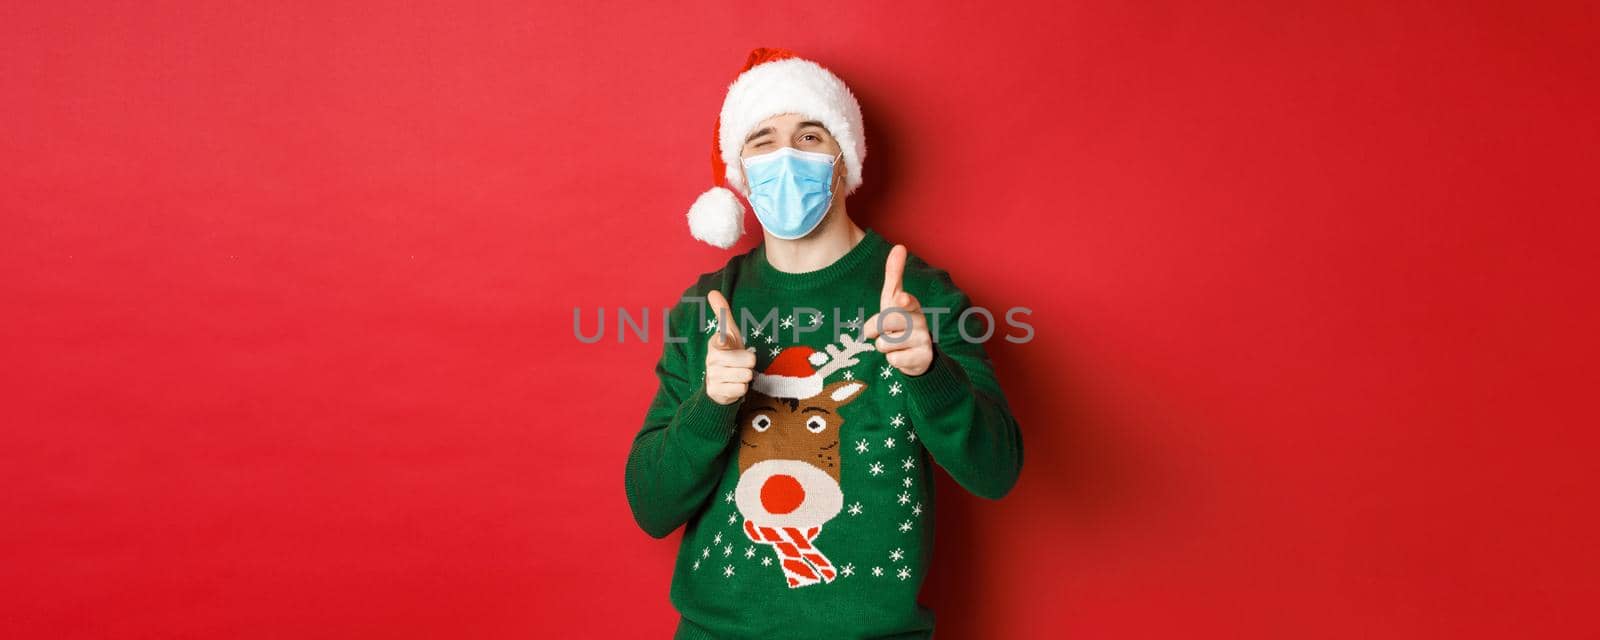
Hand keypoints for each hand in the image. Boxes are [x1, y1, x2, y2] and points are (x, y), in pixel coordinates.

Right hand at [704, 289, 756, 404]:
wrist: (719, 384)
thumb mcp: (729, 334)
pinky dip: (741, 389)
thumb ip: (723, 313)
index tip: (725, 343)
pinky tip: (733, 386)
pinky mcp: (716, 392)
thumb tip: (712, 292)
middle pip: (749, 359)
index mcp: (715, 343)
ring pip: (746, 375)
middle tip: (740, 363)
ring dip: (746, 376)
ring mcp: (712, 377)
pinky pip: (741, 389)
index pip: (726, 339)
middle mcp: (711, 359)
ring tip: (737, 374)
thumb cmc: (729, 355)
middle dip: (749, 363)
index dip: (729, 342)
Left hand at [862, 244, 933, 375]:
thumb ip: (895, 274)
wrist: (917, 353)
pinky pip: (894, 360)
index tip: (900, 298)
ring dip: (883, 346)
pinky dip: (893, 360)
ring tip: (894, 344)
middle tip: (880, 331)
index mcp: (912, 305)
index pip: (907, 301)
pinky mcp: (923, 359)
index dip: (903, 300)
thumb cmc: (900, 320)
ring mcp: (923, 340)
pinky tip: (902, 356)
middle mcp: (920, 321)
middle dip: (876, 328)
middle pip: (888, 322)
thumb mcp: (893, 298)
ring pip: (886, 343)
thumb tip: (899, 246)